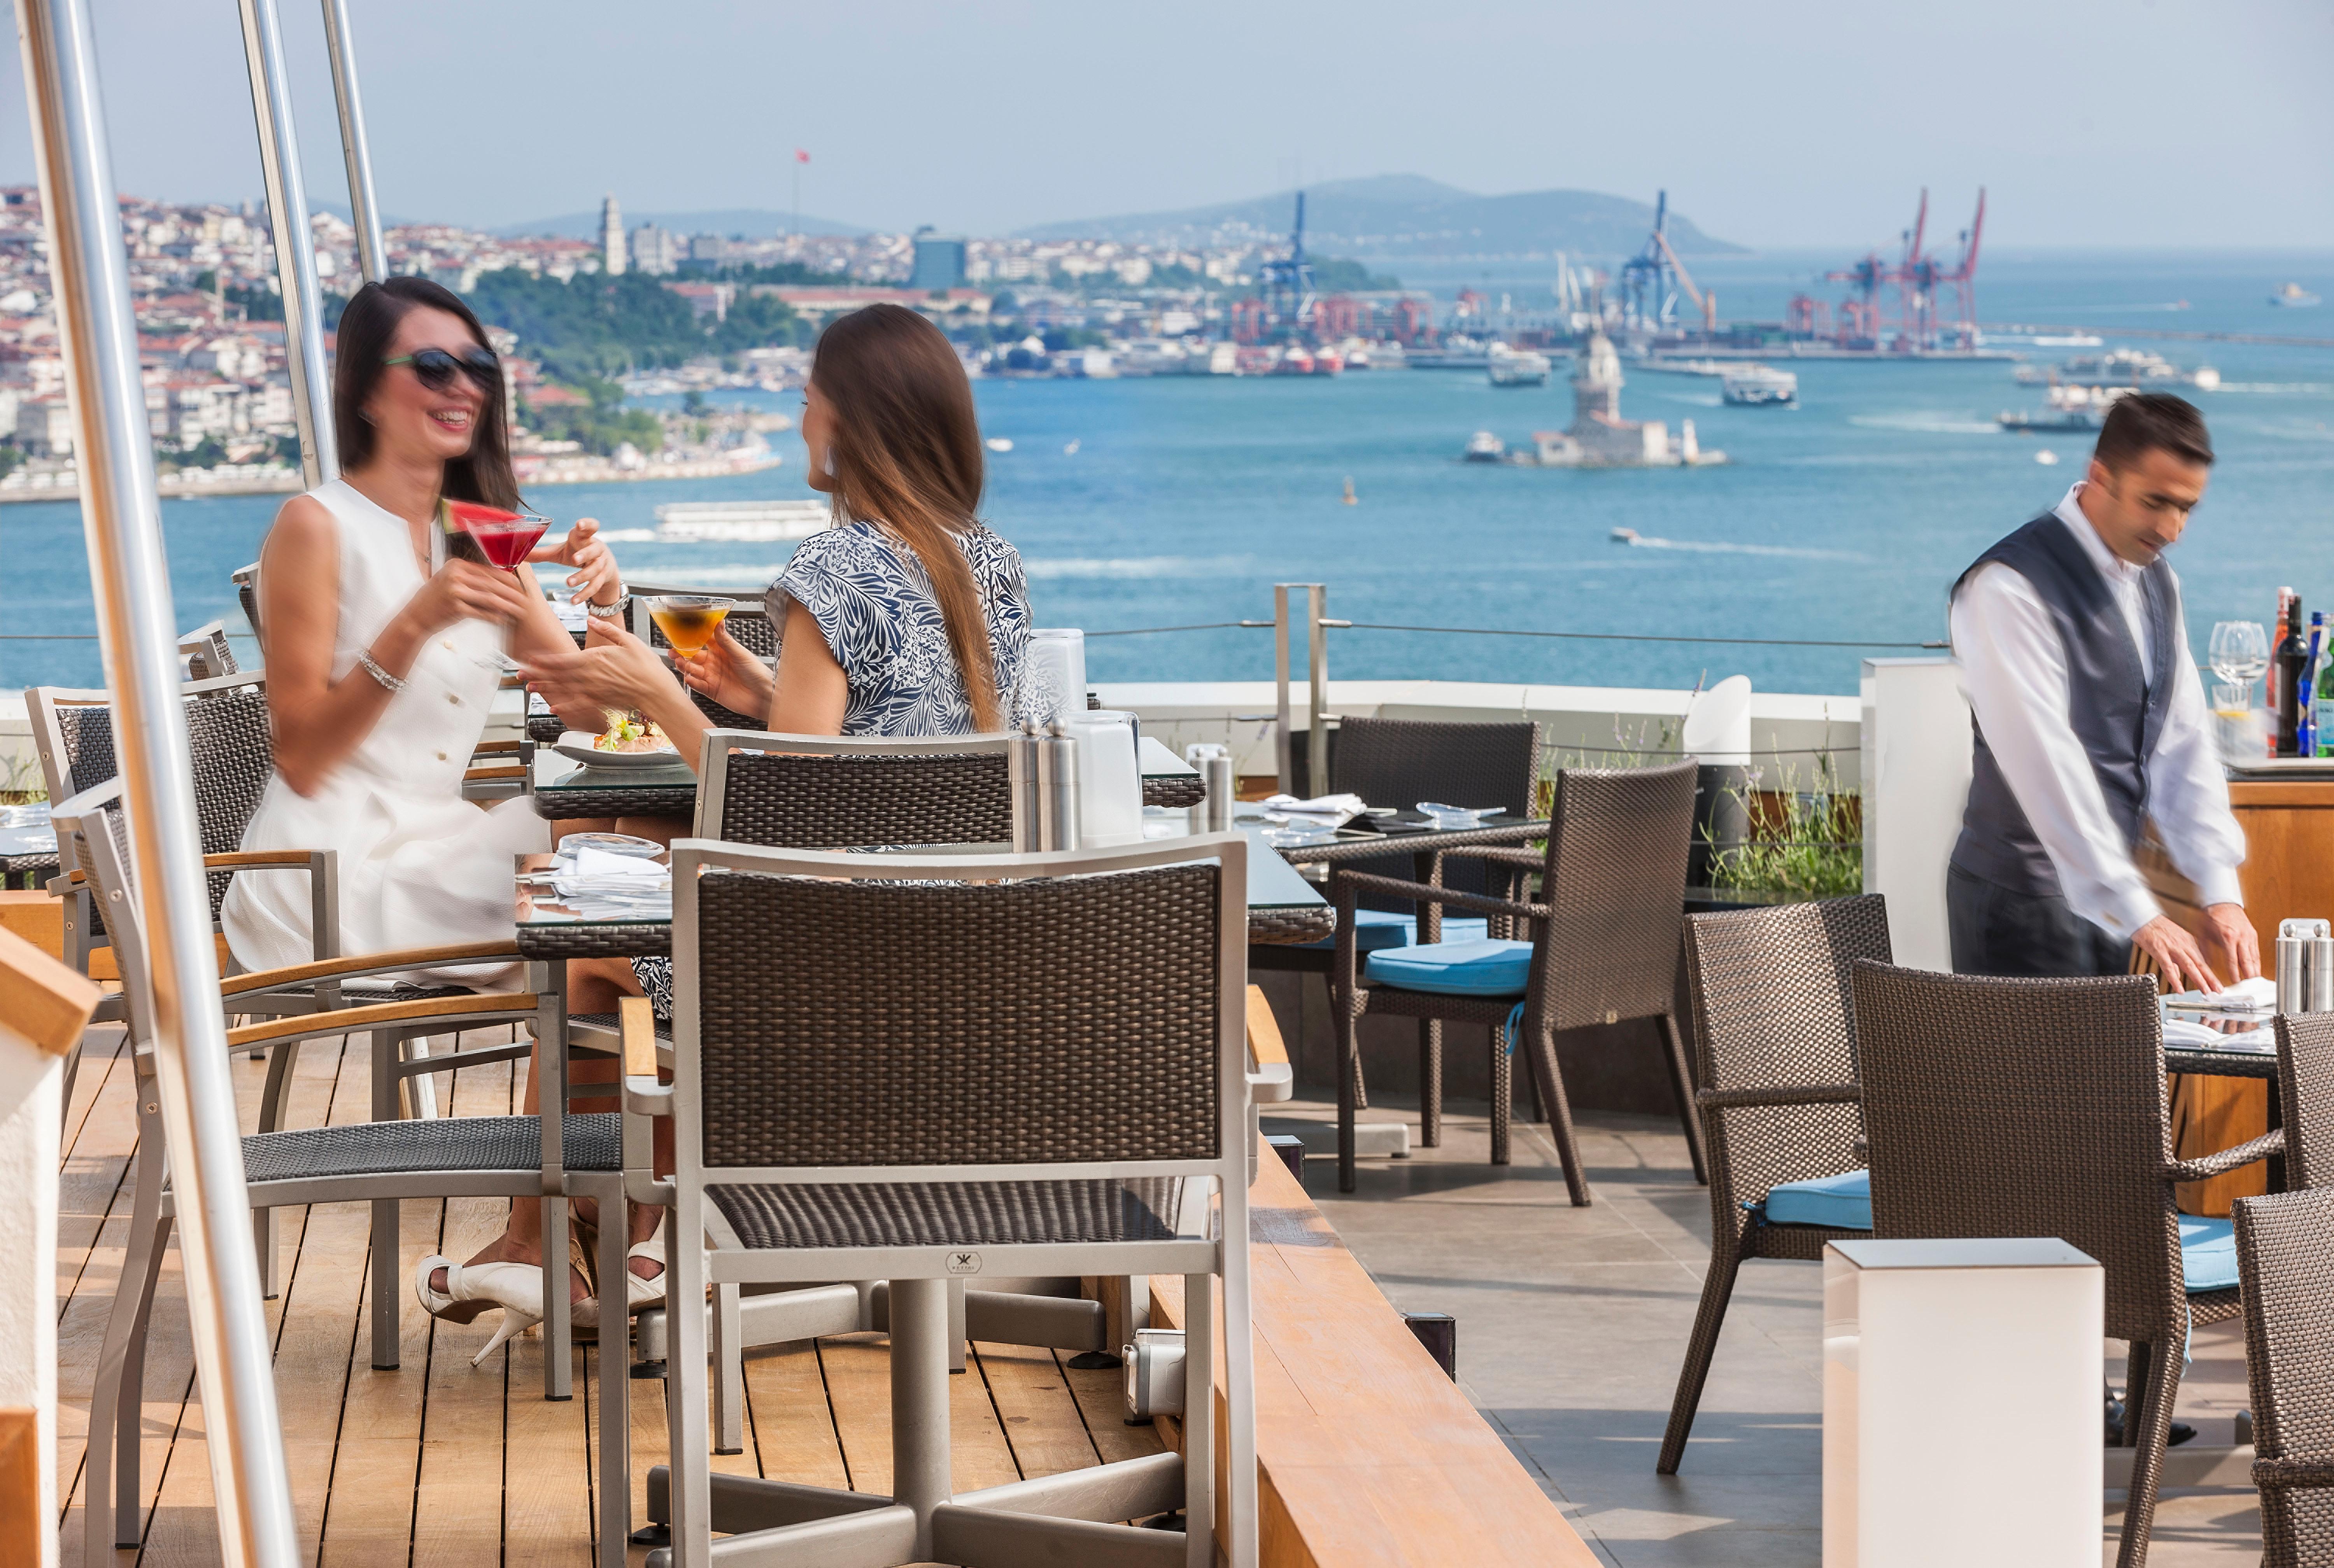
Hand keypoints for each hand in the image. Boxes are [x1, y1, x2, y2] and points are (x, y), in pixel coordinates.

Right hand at [403, 557, 537, 638]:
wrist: (415, 617)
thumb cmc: (436, 600)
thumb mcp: (451, 581)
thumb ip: (472, 578)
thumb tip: (502, 579)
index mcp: (456, 564)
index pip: (489, 570)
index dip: (508, 578)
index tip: (520, 585)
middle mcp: (455, 574)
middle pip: (492, 583)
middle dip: (512, 592)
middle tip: (525, 599)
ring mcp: (455, 590)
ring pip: (490, 598)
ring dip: (507, 605)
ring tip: (519, 610)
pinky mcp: (456, 607)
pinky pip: (482, 612)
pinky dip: (495, 616)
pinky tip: (503, 619)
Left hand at [520, 616, 678, 720]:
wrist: (656, 691)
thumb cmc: (646, 665)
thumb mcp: (628, 640)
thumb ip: (606, 630)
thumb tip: (590, 618)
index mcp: (593, 658)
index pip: (561, 659)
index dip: (543, 659)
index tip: (529, 657)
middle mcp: (589, 675)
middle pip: (556, 674)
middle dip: (537, 672)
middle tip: (520, 672)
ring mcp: (593, 690)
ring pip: (563, 688)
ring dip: (545, 687)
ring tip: (529, 687)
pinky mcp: (600, 701)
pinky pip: (578, 704)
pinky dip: (564, 706)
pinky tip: (553, 707)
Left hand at [528, 516, 621, 604]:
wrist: (603, 566)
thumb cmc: (577, 554)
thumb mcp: (559, 552)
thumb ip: (541, 553)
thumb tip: (517, 555)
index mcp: (585, 537)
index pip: (591, 526)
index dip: (587, 524)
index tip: (579, 525)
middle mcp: (597, 549)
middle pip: (593, 550)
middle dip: (584, 554)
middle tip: (574, 559)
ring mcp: (602, 564)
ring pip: (595, 570)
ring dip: (582, 577)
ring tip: (568, 583)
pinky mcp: (603, 578)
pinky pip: (595, 587)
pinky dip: (584, 594)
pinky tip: (573, 601)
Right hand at [670, 626, 773, 719]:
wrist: (763, 696)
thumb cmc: (757, 673)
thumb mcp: (740, 653)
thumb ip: (726, 640)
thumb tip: (719, 622)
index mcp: (722, 651)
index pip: (704, 641)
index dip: (692, 637)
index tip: (681, 633)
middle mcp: (715, 663)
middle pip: (694, 656)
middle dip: (682, 653)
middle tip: (673, 651)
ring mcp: (712, 677)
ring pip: (693, 670)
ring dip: (685, 667)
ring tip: (680, 663)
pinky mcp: (712, 690)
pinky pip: (698, 685)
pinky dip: (692, 682)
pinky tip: (689, 678)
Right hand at [2132, 914, 2224, 994]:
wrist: (2143, 917)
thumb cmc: (2156, 927)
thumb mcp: (2173, 939)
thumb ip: (2176, 957)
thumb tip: (2178, 972)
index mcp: (2188, 942)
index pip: (2202, 961)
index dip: (2210, 974)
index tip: (2216, 984)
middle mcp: (2183, 945)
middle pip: (2200, 964)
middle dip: (2210, 979)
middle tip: (2218, 990)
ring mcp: (2172, 948)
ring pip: (2189, 966)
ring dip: (2199, 979)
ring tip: (2206, 990)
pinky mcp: (2160, 951)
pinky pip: (2169, 967)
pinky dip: (2175, 979)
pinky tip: (2180, 989)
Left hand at [2202, 902, 2260, 981]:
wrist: (2221, 900)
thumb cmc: (2210, 915)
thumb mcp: (2202, 933)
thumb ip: (2204, 950)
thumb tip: (2204, 965)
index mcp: (2228, 937)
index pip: (2233, 960)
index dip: (2235, 973)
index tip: (2235, 983)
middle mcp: (2241, 937)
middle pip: (2247, 961)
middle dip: (2249, 975)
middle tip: (2250, 987)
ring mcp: (2249, 935)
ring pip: (2254, 957)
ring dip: (2255, 970)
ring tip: (2254, 981)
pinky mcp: (2253, 933)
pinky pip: (2256, 950)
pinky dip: (2256, 961)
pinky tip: (2255, 968)